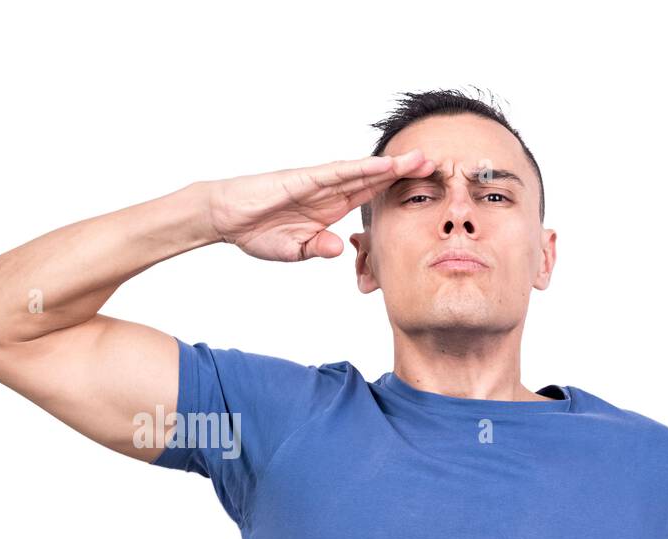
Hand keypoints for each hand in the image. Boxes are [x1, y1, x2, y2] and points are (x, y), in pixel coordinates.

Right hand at [203, 150, 434, 261]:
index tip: (427, 193)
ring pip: (364, 172)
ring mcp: (320, 183)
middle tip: (440, 168)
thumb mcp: (295, 250)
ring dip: (392, 166)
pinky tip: (384, 166)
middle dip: (407, 174)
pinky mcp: (305, 179)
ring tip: (422, 159)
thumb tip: (338, 250)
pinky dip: (361, 169)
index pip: (373, 198)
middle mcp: (331, 191)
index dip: (399, 193)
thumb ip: (317, 249)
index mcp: (332, 208)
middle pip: (377, 180)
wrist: (227, 216)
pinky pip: (338, 173)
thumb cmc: (257, 230)